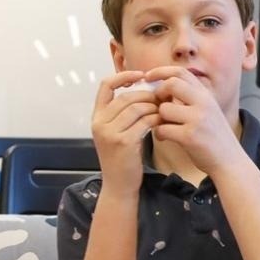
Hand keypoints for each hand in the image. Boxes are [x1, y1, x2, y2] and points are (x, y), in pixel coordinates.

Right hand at [91, 70, 158, 193]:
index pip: (105, 85)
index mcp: (96, 117)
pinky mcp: (123, 142)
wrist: (119, 184)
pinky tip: (162, 123)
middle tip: (161, 100)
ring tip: (163, 112)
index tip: (140, 75)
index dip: (123, 76)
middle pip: (126, 96)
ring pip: (137, 107)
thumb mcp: (115, 132)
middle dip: (147, 95)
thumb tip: (145, 90)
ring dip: (154, 107)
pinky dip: (156, 119)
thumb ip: (122, 113)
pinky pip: (145, 121)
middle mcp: (99, 123)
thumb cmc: (122, 157)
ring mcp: (110, 133)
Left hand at [144, 66, 243, 176]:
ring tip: (162, 126)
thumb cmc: (212, 137)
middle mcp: (204, 103)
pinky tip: (164, 138)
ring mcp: (198, 119)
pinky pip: (162, 128)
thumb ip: (189, 98)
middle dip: (158, 92)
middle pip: (172, 84)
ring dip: (157, 118)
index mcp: (206, 95)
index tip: (147, 76)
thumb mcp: (206, 111)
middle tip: (155, 103)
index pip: (181, 72)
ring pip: (164, 109)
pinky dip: (159, 134)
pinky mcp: (190, 136)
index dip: (161, 71)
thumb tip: (162, 87)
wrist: (229, 161)